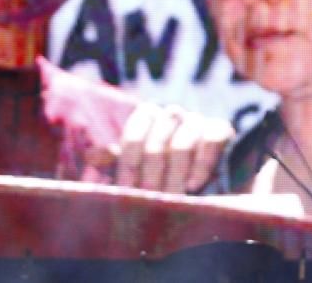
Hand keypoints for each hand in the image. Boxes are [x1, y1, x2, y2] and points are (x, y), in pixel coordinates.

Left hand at [90, 102, 234, 192]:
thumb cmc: (164, 175)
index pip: (134, 133)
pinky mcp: (221, 129)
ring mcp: (197, 120)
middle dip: (151, 173)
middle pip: (157, 139)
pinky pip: (212, 139)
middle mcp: (171, 114)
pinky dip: (202, 164)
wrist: (208, 182)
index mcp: (147, 117)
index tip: (126, 190)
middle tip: (150, 198)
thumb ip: (116, 161)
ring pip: (183, 141)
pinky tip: (194, 184)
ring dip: (175, 174)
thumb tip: (90, 157)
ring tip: (172, 198)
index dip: (128, 163)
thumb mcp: (137, 169)